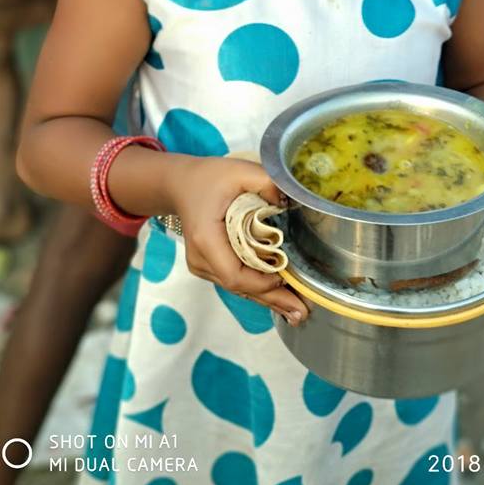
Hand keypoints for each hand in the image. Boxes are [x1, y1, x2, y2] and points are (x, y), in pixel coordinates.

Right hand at [170, 156, 308, 324]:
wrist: (181, 186)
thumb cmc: (209, 178)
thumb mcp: (239, 171)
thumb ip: (266, 183)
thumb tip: (291, 202)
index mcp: (206, 238)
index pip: (234, 274)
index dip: (262, 282)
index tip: (287, 278)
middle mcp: (201, 259)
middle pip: (239, 287)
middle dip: (272, 299)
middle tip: (302, 313)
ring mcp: (202, 266)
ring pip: (238, 288)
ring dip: (267, 298)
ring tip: (297, 310)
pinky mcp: (208, 267)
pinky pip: (235, 281)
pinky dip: (257, 288)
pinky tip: (279, 299)